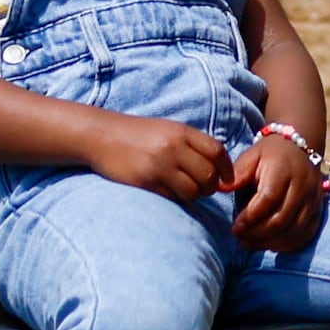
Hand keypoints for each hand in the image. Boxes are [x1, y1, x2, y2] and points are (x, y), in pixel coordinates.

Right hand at [92, 114, 232, 200]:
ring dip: (193, 195)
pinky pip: (173, 198)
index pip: (217, 152)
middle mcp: (173, 147)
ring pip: (193, 191)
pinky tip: (170, 192)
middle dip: (210, 187)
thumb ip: (192, 144)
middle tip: (203, 188)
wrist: (102, 136)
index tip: (226, 179)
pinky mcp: (146, 181)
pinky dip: (176, 199)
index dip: (226, 169)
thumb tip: (219, 166)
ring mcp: (159, 165)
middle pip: (208, 175)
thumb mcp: (168, 129)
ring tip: (185, 191)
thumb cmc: (138, 134)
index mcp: (182, 132)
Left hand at [229, 135, 326, 250]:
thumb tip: (219, 187)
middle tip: (240, 238)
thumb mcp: (252, 156)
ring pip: (293, 231)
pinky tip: (269, 244)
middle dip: (258, 234)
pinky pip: (306, 235)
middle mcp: (302, 186)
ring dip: (270, 243)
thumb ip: (238, 173)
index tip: (235, 227)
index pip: (268, 199)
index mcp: (284, 170)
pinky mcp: (319, 211)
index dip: (250, 218)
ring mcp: (313, 200)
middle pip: (282, 219)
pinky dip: (287, 245)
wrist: (301, 148)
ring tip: (250, 244)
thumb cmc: (270, 154)